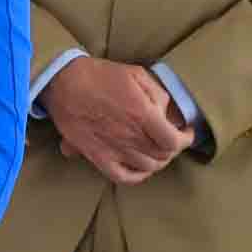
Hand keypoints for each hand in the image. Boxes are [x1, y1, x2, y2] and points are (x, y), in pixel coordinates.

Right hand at [44, 57, 191, 185]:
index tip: (187, 132)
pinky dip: (138, 176)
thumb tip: (169, 114)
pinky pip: (123, 177)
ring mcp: (113, 150)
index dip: (186, 139)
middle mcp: (129, 137)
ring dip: (159, 161)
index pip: (173, 141)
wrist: (64, 83)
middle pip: (163, 156)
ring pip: (147, 168)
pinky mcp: (97, 157)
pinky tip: (142, 168)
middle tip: (173, 138)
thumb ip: (158, 94)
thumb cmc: (100, 75)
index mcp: (141, 115)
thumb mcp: (136, 74)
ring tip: (159, 150)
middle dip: (173, 148)